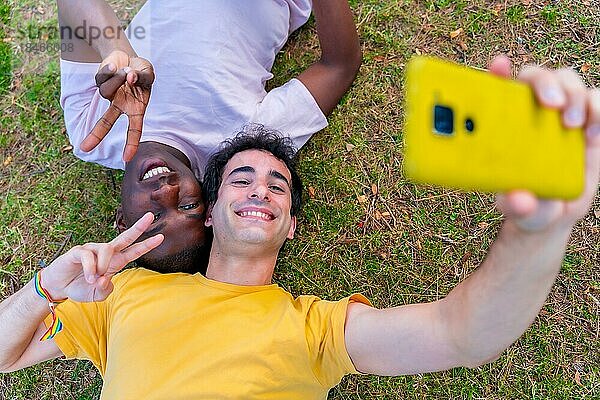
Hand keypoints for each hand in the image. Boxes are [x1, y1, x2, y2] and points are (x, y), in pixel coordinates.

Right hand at [40, 213, 162, 301]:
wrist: (59, 288)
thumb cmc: (81, 288)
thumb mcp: (98, 294)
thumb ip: (106, 289)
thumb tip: (105, 279)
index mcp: (116, 261)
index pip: (134, 251)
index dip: (147, 245)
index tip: (161, 237)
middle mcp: (106, 252)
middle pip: (125, 237)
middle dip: (139, 227)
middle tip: (150, 216)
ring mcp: (93, 249)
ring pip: (107, 249)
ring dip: (103, 265)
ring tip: (95, 279)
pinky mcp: (79, 250)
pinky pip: (89, 256)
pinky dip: (91, 269)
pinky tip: (88, 277)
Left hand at [80, 50, 154, 161]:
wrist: (127, 56)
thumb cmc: (141, 70)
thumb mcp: (148, 72)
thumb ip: (143, 76)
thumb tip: (129, 78)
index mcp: (136, 109)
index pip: (134, 130)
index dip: (131, 144)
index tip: (127, 159)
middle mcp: (120, 105)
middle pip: (106, 122)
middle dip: (96, 135)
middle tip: (83, 148)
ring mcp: (108, 94)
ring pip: (106, 91)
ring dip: (119, 78)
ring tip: (128, 71)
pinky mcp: (99, 81)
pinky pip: (103, 77)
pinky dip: (112, 70)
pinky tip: (116, 67)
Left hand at [489, 55, 599, 231]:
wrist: (556, 211)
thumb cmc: (528, 203)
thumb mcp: (520, 210)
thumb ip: (516, 206)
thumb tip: (518, 200)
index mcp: (504, 124)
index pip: (496, 89)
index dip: (497, 72)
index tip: (499, 65)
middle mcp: (531, 112)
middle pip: (537, 76)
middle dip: (545, 82)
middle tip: (552, 105)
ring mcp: (561, 114)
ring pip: (568, 81)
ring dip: (574, 95)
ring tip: (572, 124)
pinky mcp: (589, 122)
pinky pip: (599, 100)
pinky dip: (599, 108)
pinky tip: (593, 131)